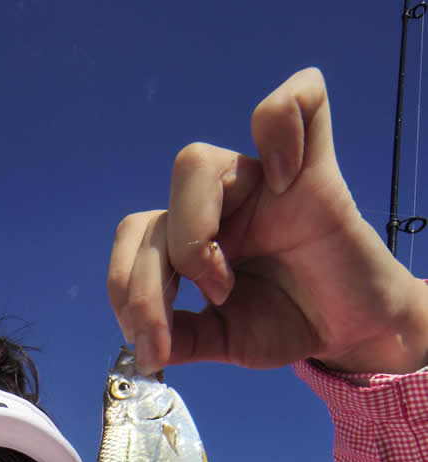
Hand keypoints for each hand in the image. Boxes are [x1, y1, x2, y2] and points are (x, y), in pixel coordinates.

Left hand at [108, 68, 427, 374]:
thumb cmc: (287, 322)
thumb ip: (183, 340)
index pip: (133, 242)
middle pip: (152, 216)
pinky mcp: (314, 170)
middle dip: (149, 281)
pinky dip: (282, 123)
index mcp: (189, 240)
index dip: (126, 291)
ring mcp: (260, 182)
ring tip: (223, 284)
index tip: (155, 345)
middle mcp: (216, 205)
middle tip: (190, 318)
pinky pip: (301, 101)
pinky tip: (283, 179)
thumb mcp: (225, 341)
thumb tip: (143, 348)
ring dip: (192, 231)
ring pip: (193, 164)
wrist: (348, 328)